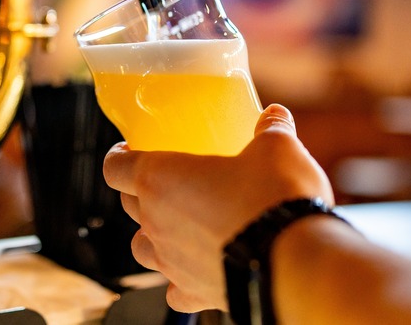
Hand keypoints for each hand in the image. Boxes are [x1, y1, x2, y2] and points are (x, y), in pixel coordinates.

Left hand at [103, 104, 333, 311]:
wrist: (294, 261)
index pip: (115, 167)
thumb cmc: (274, 198)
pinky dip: (181, 280)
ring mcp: (170, 262)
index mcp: (161, 178)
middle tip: (169, 182)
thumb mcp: (277, 149)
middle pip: (128, 204)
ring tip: (179, 227)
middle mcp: (156, 221)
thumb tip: (275, 116)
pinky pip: (174, 290)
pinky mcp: (193, 293)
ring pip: (142, 248)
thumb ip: (270, 130)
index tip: (128, 152)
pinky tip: (199, 271)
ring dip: (154, 236)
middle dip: (141, 191)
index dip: (118, 157)